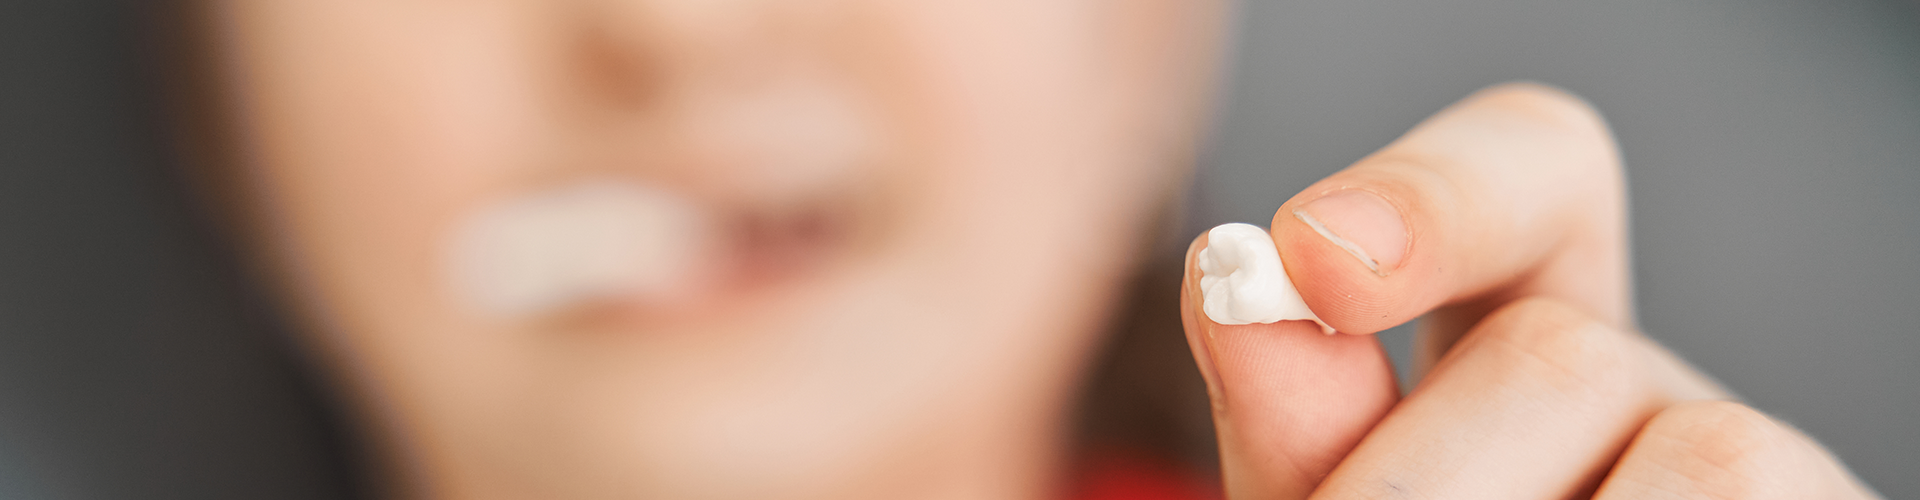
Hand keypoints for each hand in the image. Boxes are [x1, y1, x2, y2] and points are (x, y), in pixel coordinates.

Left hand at [1179, 83, 1880, 498]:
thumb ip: (1297, 429)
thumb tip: (1238, 270)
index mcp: (1522, 357)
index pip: (1534, 173)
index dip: (1437, 190)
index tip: (1312, 260)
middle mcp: (1664, 400)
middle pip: (1566, 353)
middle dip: (1413, 491)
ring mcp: (1775, 485)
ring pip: (1709, 458)